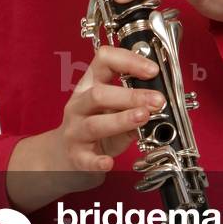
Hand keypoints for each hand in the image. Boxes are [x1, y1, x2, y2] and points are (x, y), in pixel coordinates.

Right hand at [51, 44, 165, 180]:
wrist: (64, 155)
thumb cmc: (94, 125)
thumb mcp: (111, 109)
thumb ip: (132, 106)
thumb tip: (157, 103)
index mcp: (89, 85)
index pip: (104, 61)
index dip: (128, 61)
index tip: (152, 70)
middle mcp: (79, 105)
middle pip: (99, 94)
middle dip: (131, 96)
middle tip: (157, 101)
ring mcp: (75, 131)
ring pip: (94, 124)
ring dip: (121, 120)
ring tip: (143, 117)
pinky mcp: (76, 157)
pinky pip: (86, 159)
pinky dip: (97, 160)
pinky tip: (109, 162)